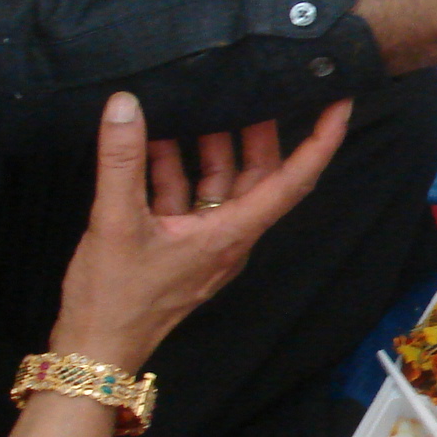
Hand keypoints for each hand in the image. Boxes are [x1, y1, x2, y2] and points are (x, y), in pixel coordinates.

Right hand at [50, 94, 350, 371]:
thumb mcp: (116, 222)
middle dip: (259, 130)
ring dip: (210, 144)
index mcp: (234, 232)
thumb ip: (122, 161)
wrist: (96, 350)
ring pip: (221, 182)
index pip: (294, 179)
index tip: (340, 103)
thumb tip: (127, 104)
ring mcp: (206, 239)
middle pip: (260, 174)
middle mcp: (231, 234)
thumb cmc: (116, 297)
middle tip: (256, 86)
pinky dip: (173, 168)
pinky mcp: (180, 243)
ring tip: (202, 100)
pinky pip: (188, 196)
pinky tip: (150, 139)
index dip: (320, 140)